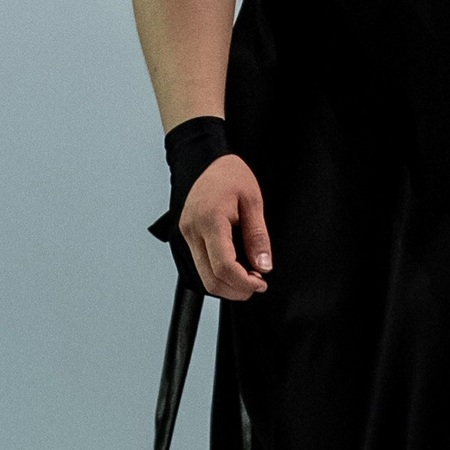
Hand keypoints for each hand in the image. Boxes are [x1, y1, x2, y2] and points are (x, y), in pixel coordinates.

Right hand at [179, 155, 271, 299]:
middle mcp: (192, 231)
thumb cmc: (229, 174)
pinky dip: (217, 272)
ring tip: (248, 277)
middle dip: (235, 290)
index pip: (223, 266)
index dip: (243, 282)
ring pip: (202, 275)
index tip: (261, 284)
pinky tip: (234, 266)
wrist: (205, 159)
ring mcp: (186, 234)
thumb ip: (258, 236)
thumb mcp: (253, 201)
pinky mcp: (186, 235)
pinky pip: (199, 263)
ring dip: (226, 284)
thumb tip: (263, 265)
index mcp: (210, 221)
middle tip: (257, 285)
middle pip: (210, 278)